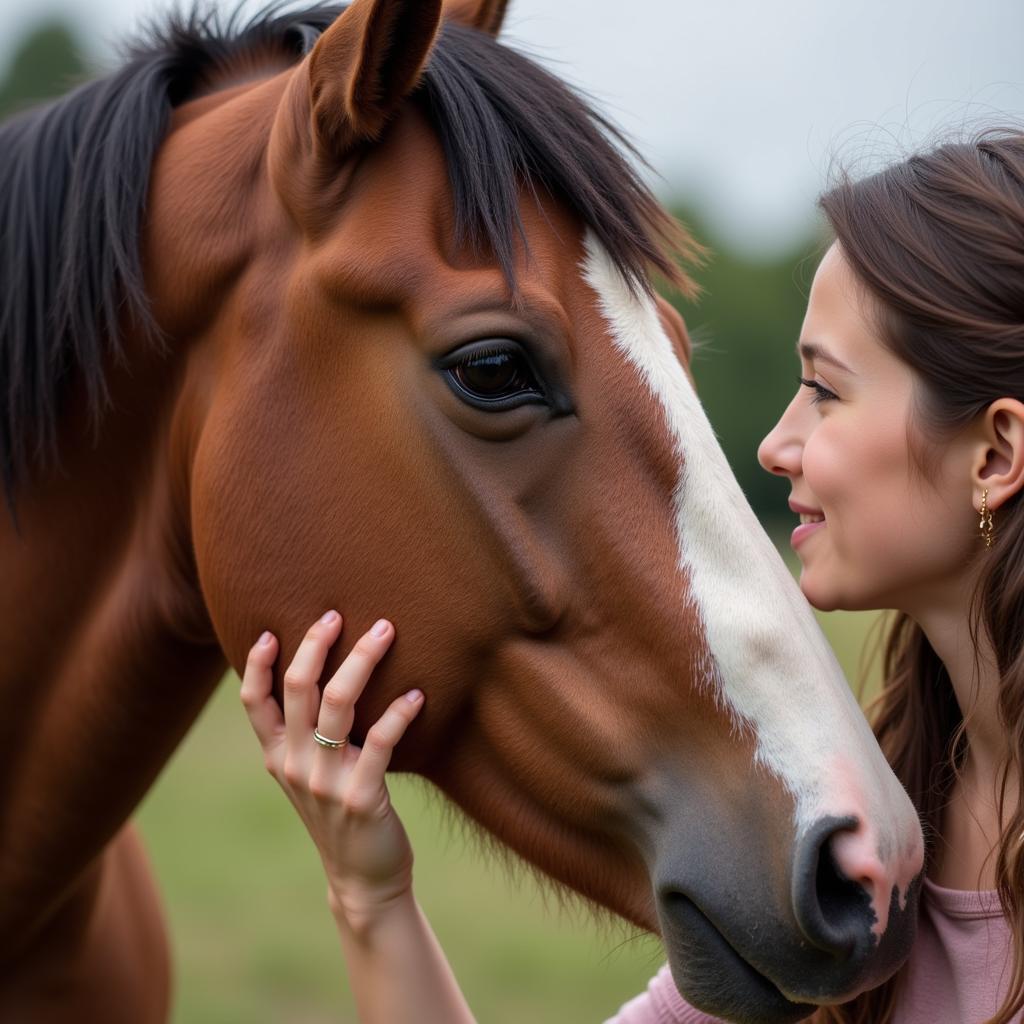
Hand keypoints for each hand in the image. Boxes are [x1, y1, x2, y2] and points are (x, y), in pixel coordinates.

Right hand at [241, 612, 424, 918]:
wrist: (361, 878)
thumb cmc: (340, 810)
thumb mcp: (309, 772)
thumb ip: (306, 732)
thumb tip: (323, 671)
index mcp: (277, 756)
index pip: (252, 701)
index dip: (257, 663)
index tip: (272, 628)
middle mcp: (294, 764)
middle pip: (298, 688)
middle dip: (317, 643)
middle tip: (339, 612)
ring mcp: (325, 781)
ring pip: (338, 705)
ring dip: (362, 661)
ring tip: (386, 631)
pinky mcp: (361, 796)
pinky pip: (380, 742)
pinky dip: (399, 713)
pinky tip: (418, 695)